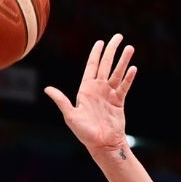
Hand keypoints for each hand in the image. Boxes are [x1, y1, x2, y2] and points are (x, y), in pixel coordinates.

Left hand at [44, 34, 137, 156]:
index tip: (101, 42)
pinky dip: (128, 78)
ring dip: (123, 61)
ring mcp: (109, 95)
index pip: (92, 67)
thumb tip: (48, 89)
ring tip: (130, 48)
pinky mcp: (119, 102)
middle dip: (112, 50)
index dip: (96, 54)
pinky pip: (124, 87)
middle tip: (118, 36)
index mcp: (86, 90)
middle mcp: (98, 89)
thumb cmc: (84, 132)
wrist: (102, 144)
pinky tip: (132, 68)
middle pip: (106, 65)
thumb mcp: (70, 116)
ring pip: (117, 73)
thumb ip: (61, 100)